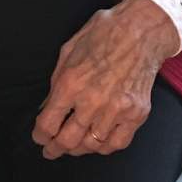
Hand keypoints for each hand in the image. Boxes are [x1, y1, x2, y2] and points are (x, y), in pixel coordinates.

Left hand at [31, 0, 179, 158]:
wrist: (142, 30)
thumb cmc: (103, 34)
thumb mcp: (68, 51)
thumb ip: (56, 82)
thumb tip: (47, 107)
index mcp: (71, 83)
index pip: (48, 123)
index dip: (40, 136)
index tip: (39, 138)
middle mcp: (93, 101)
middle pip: (68, 140)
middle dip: (55, 149)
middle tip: (51, 150)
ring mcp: (117, 109)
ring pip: (91, 145)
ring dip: (78, 149)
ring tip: (72, 147)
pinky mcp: (136, 114)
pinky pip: (117, 143)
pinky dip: (104, 147)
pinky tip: (97, 143)